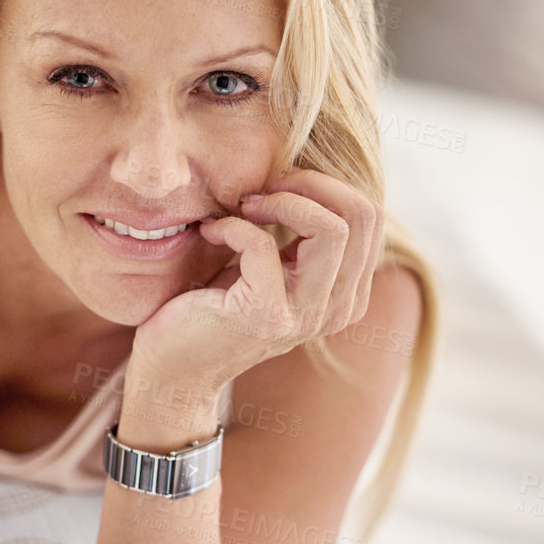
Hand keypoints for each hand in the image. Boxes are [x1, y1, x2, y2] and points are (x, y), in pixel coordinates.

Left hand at [128, 168, 385, 395]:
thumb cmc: (214, 308)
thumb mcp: (272, 267)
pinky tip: (210, 232)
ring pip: (331, 229)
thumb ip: (303, 238)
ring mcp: (305, 316)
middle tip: (262, 190)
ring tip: (244, 207)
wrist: (173, 367)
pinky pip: (262, 244)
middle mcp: (336, 309)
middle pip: (362, 216)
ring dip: (280, 201)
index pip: (370, 218)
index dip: (325, 186)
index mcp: (346, 295)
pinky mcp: (265, 316)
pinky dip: (232, 226)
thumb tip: (312, 177)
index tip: (278, 186)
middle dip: (309, 184)